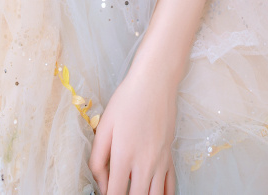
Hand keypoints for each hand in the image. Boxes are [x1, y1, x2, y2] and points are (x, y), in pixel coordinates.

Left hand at [89, 61, 177, 194]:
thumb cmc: (127, 100)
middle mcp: (144, 164)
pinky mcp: (170, 157)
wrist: (155, 82)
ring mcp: (160, 162)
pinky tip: (154, 193)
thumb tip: (102, 185)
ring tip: (134, 191)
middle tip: (119, 192)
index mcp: (123, 156)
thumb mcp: (104, 126)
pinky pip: (170, 187)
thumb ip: (98, 159)